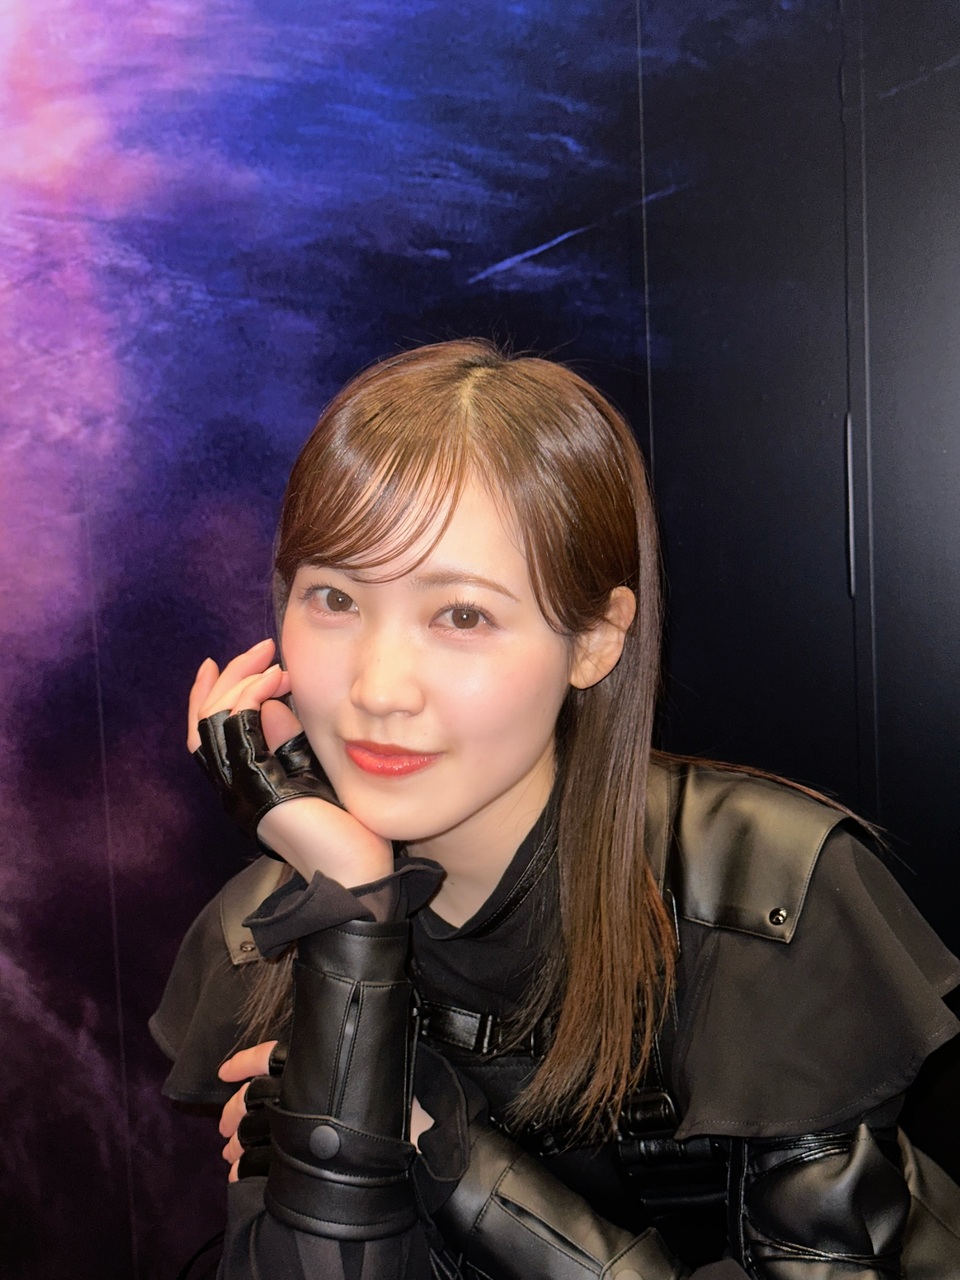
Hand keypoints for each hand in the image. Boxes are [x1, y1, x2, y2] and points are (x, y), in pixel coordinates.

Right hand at [188, 641, 391, 885]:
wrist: (353, 871)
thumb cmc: (345, 830)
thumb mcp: (313, 773)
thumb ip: (291, 742)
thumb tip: (275, 705)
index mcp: (244, 785)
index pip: (208, 733)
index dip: (208, 694)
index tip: (217, 661)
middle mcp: (232, 787)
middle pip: (204, 721)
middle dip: (229, 677)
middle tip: (259, 650)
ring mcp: (239, 787)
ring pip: (213, 721)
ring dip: (241, 682)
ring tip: (271, 664)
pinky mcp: (255, 786)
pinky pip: (236, 729)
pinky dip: (250, 697)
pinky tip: (275, 682)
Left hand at [218, 1040, 433, 1181]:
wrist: (413, 1130)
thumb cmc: (395, 1093)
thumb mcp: (369, 1063)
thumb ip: (343, 1059)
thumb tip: (318, 1057)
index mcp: (314, 1065)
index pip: (269, 1056)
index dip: (244, 1062)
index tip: (224, 1072)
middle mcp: (302, 1091)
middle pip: (255, 1096)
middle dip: (234, 1112)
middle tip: (224, 1126)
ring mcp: (298, 1123)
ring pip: (253, 1130)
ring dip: (236, 1142)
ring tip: (229, 1154)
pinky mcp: (298, 1154)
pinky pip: (260, 1164)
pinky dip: (244, 1171)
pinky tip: (236, 1178)